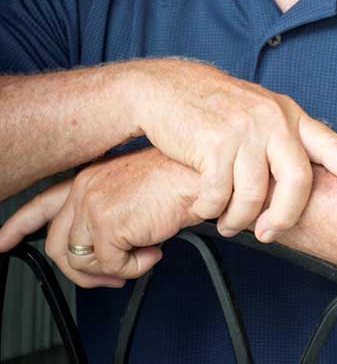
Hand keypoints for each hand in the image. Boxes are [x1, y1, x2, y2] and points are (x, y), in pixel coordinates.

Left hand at [0, 150, 200, 287]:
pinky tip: (155, 248)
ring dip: (116, 269)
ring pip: (85, 262)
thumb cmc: (181, 178)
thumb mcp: (135, 190)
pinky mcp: (108, 223)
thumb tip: (98, 254)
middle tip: (112, 276)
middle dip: (84, 272)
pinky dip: (137, 267)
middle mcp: (85, 187)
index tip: (3, 243)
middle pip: (60, 247)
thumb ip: (108, 212)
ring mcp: (93, 205)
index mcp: (90, 176)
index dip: (19, 226)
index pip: (43, 203)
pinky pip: (113, 267)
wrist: (204, 174)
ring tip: (144, 254)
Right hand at [128, 60, 336, 238]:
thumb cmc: (214, 109)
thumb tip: (302, 183)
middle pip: (297, 181)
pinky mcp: (215, 144)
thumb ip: (281, 140)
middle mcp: (273, 118)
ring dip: (238, 219)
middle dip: (284, 217)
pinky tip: (205, 203)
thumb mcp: (258, 113)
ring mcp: (245, 130)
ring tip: (227, 220)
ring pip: (254, 196)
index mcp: (288, 113)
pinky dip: (211, 209)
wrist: (166, 88)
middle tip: (268, 233)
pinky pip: (220, 196)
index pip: (330, 143)